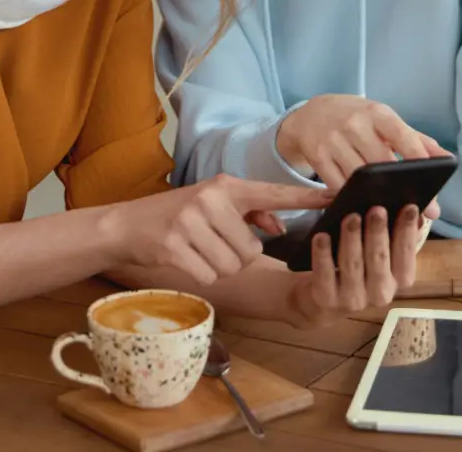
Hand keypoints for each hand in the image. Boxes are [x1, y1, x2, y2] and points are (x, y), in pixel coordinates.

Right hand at [105, 175, 332, 286]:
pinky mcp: (175, 244)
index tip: (333, 196)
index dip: (304, 198)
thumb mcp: (213, 205)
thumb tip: (278, 225)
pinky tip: (185, 259)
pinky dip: (201, 274)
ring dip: (219, 266)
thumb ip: (248, 212)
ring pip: (233, 265)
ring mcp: (191, 221)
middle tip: (212, 243)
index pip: (272, 192)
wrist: (128, 225)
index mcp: (225, 186)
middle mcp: (211, 199)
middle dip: (237, 255)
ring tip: (198, 249)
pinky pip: (210, 275)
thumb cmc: (177, 215)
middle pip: (253, 249)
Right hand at [276, 94, 448, 199]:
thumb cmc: (357, 118)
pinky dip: (352, 196)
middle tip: (421, 209)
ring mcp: (333, 140)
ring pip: (359, 177)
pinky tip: (363, 204)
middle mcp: (354, 124)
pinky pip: (338, 184)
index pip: (402, 136)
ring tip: (394, 211)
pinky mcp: (318, 156)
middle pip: (381, 162)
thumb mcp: (384, 119)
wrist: (311, 113)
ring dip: (376, 196)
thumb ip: (416, 139)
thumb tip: (448, 159)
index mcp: (376, 113)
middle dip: (401, 187)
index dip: (417, 158)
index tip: (432, 182)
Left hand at [286, 204, 420, 328]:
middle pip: (379, 260)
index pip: (407, 256)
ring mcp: (353, 299)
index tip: (409, 207)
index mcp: (399, 280)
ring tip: (350, 217)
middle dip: (378, 233)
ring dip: (352, 239)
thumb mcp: (384, 252)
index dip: (408, 232)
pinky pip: (325, 275)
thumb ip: (403, 234)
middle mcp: (381, 293)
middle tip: (376, 209)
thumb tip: (421, 213)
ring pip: (353, 265)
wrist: (327, 300)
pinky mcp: (328, 299)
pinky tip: (321, 236)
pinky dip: (323, 255)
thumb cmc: (362, 266)